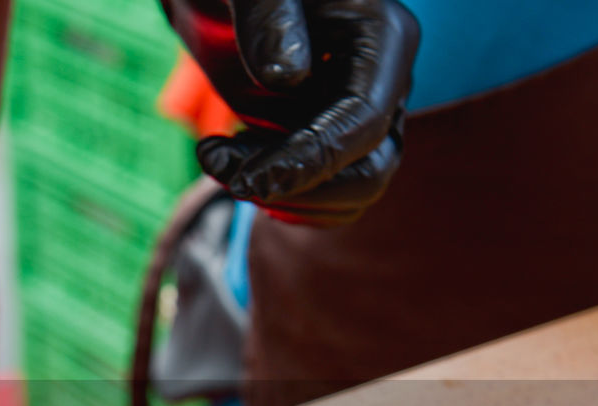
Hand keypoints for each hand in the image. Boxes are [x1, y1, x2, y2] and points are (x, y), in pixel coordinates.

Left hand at [161, 0, 419, 224]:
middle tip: (224, 171)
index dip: (311, 162)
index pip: (364, 123)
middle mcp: (382, 83)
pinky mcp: (326, 140)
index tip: (251, 178)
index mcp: (382, 38)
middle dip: (296, 188)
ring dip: (277, 196)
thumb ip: (268, 18)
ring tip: (215, 157)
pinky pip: (319, 194)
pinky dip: (272, 194)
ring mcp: (358, 116)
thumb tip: (288, 78)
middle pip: (369, 172)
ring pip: (345, 194)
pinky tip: (226, 159)